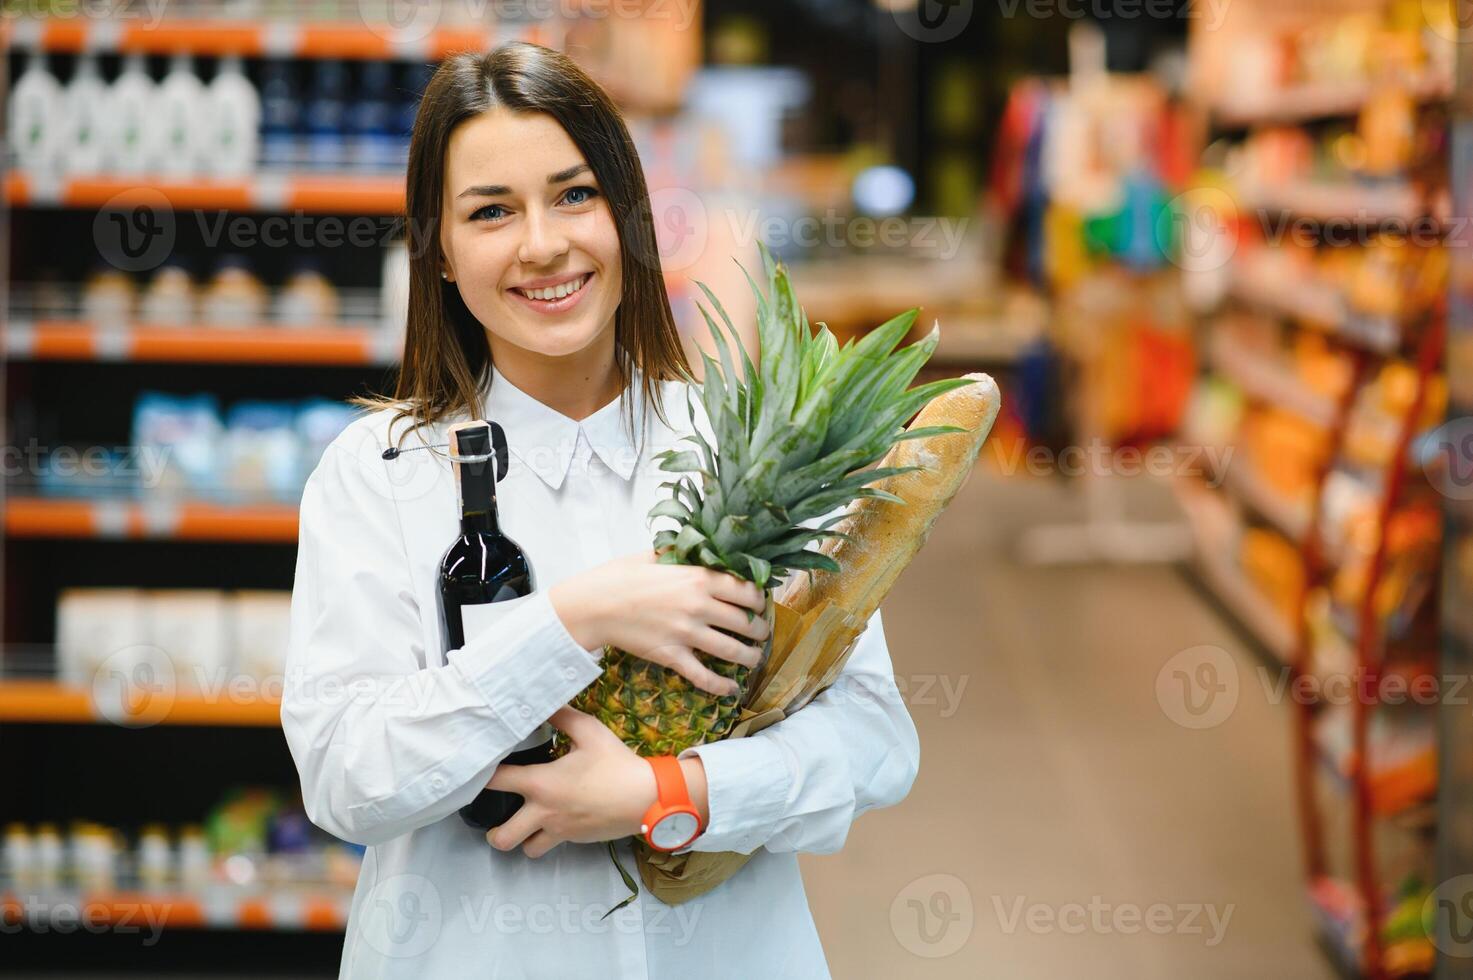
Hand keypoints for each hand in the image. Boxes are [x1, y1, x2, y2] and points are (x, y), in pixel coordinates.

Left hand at [484, 706, 708, 857]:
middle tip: (498, 817)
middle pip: (503, 837)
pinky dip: (548, 838)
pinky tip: (556, 820)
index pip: (497, 782)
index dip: (480, 777)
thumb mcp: (590, 731)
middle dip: (493, 832)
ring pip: (527, 850)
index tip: (477, 771)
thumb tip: (543, 701)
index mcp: (541, 784)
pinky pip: (553, 845)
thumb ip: (562, 716)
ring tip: (525, 825)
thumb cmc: (616, 763)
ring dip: (522, 839)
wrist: (648, 798)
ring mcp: (560, 830)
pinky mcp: (576, 840)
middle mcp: (544, 812)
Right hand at [550, 551, 769, 696]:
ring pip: (732, 650)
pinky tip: (732, 689)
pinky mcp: (672, 656)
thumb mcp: (652, 555)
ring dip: (750, 658)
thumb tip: (693, 545)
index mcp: (698, 578)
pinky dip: (721, 686)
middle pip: (745, 622)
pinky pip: (704, 676)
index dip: (760, 601)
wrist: (592, 605)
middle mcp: (699, 606)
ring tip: (754, 660)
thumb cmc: (618, 577)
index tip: (760, 605)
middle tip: (762, 634)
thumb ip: (678, 552)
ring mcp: (686, 633)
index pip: (747, 591)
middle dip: (759, 631)